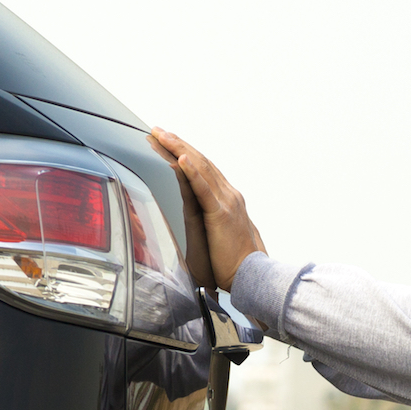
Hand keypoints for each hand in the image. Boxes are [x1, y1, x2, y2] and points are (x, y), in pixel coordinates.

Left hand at [148, 128, 265, 291]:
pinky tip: (181, 159)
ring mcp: (226, 203)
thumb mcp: (219, 236)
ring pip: (200, 169)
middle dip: (176, 144)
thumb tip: (202, 220)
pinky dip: (192, 172)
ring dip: (179, 149)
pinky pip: (203, 190)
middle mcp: (229, 196)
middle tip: (157, 131)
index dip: (184, 153)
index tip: (165, 142)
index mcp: (228, 200)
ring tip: (162, 136)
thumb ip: (210, 222)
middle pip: (200, 162)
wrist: (253, 278)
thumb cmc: (236, 265)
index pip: (203, 169)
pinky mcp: (220, 215)